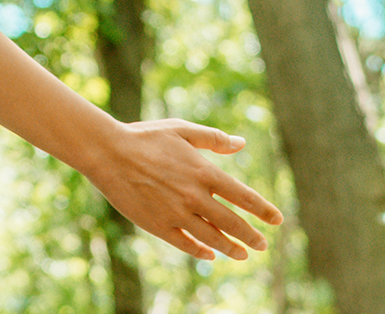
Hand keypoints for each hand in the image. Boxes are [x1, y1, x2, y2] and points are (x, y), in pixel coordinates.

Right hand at [85, 118, 284, 260]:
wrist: (107, 152)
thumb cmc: (144, 137)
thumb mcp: (181, 130)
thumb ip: (213, 138)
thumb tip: (241, 144)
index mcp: (204, 172)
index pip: (245, 197)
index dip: (264, 211)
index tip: (277, 220)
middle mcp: (195, 196)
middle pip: (233, 224)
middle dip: (251, 236)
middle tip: (262, 245)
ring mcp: (176, 213)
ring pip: (213, 239)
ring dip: (231, 248)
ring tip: (241, 255)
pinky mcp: (157, 225)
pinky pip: (185, 244)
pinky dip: (201, 252)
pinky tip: (209, 254)